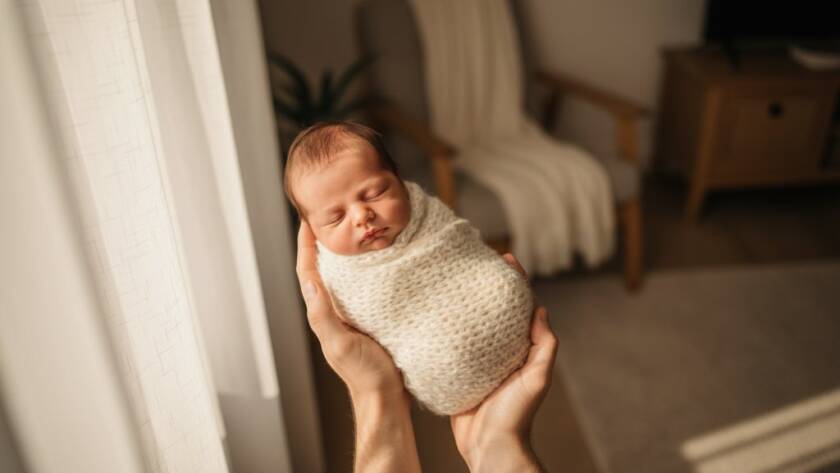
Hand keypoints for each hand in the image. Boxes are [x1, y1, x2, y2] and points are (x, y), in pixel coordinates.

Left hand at [295, 222, 405, 400]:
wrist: (387, 398)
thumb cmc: (364, 374)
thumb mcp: (341, 343)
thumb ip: (324, 315)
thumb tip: (309, 280)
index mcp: (323, 314)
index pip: (308, 272)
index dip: (305, 245)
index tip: (308, 219)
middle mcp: (335, 311)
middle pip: (322, 270)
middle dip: (322, 243)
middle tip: (329, 216)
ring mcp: (352, 315)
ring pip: (343, 277)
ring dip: (343, 253)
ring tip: (351, 230)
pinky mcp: (371, 318)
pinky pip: (363, 287)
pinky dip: (364, 269)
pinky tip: (376, 260)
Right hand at [450, 253, 556, 471]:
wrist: (489, 447)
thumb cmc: (517, 415)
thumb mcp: (537, 378)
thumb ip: (544, 346)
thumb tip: (541, 310)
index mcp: (520, 348)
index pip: (520, 306)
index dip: (515, 280)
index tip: (504, 256)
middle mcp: (500, 350)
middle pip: (493, 310)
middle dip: (485, 286)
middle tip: (470, 262)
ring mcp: (477, 360)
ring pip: (470, 325)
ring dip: (462, 304)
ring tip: (448, 280)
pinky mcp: (457, 372)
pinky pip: (449, 346)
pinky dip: (443, 330)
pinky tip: (430, 315)